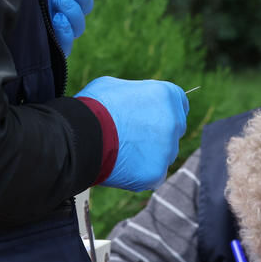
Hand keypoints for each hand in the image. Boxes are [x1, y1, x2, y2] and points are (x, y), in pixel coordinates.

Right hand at [75, 76, 187, 191]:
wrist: (80, 135)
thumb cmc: (94, 106)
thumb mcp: (116, 86)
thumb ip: (136, 95)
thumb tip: (135, 101)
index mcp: (166, 95)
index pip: (180, 103)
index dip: (166, 111)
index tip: (153, 117)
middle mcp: (174, 121)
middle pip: (174, 130)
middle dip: (159, 133)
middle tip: (134, 137)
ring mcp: (167, 149)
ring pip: (164, 155)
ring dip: (150, 155)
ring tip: (122, 152)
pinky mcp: (156, 172)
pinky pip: (154, 175)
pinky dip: (141, 174)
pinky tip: (122, 167)